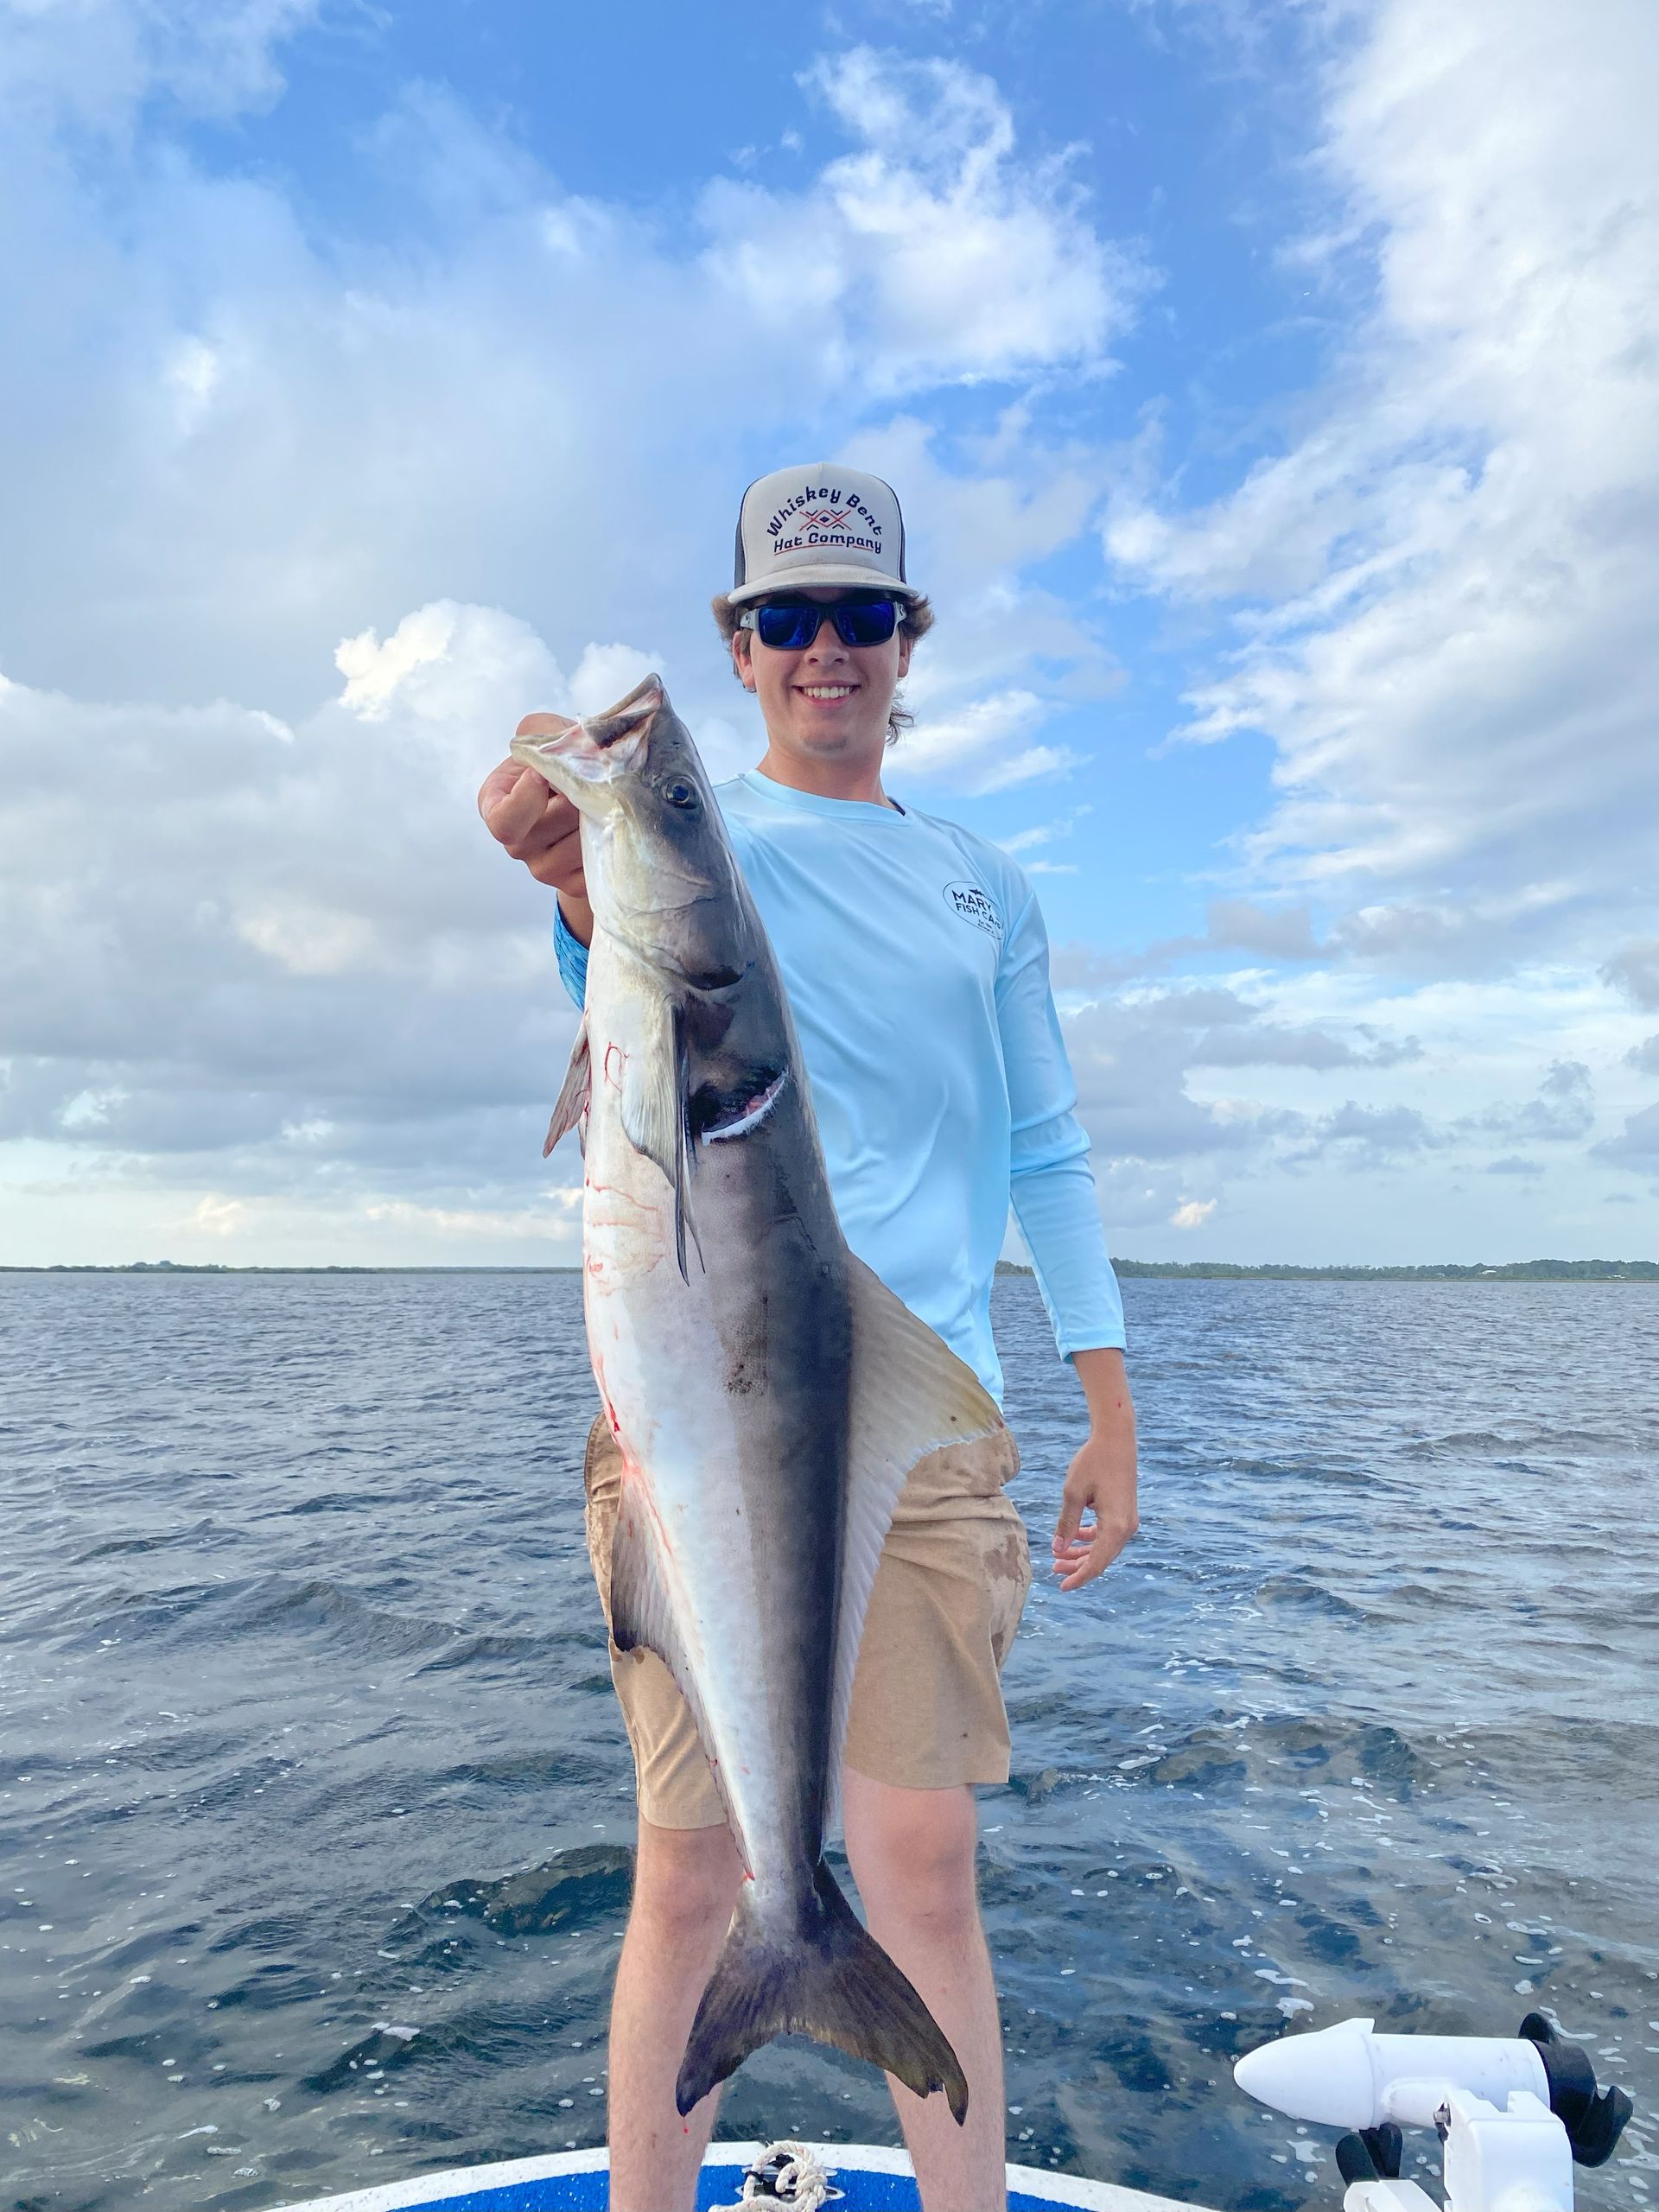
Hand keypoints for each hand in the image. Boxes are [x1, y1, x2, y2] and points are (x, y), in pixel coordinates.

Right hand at [478, 714, 592, 941]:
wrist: (591, 796)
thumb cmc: (563, 762)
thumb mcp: (546, 735)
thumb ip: (543, 731)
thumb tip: (563, 746)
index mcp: (496, 807)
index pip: (503, 821)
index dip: (526, 801)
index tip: (544, 776)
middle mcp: (517, 844)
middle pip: (551, 828)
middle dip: (578, 799)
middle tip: (597, 778)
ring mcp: (544, 870)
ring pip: (580, 846)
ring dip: (601, 818)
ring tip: (608, 798)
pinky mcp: (574, 884)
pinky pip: (598, 865)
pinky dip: (612, 842)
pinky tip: (614, 824)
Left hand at [1051, 1347, 1137, 1592]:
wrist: (1116, 1439)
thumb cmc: (1093, 1462)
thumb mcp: (1073, 1493)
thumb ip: (1066, 1524)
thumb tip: (1057, 1550)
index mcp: (1116, 1526)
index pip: (1096, 1562)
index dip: (1078, 1577)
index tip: (1061, 1588)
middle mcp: (1126, 1528)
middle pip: (1101, 1558)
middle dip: (1077, 1567)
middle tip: (1054, 1571)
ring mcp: (1127, 1520)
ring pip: (1104, 1547)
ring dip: (1082, 1553)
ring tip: (1059, 1557)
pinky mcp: (1124, 1513)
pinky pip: (1107, 1535)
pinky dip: (1090, 1539)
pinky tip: (1073, 1537)